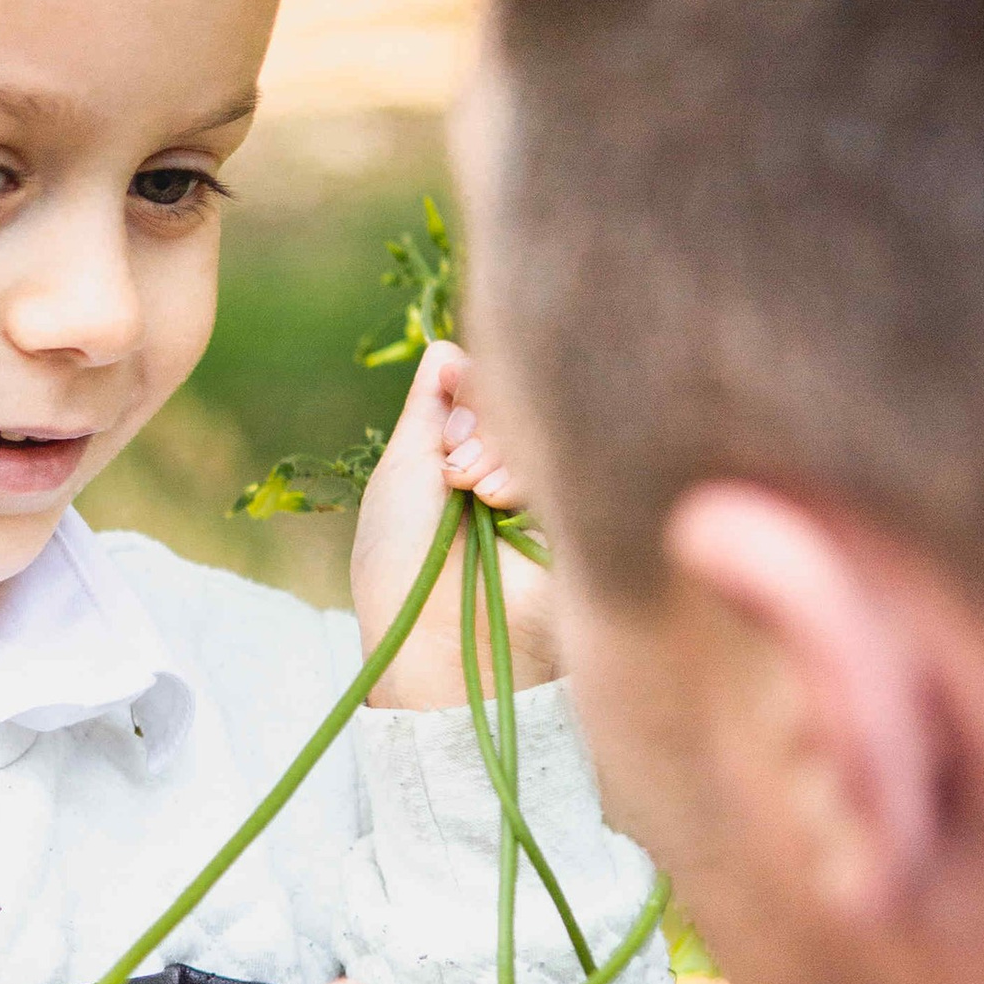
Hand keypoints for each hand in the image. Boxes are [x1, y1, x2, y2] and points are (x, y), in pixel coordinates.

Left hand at [353, 342, 560, 711]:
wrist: (436, 636)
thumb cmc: (402, 560)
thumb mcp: (401, 471)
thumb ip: (428, 407)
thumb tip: (445, 348)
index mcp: (461, 455)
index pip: (487, 384)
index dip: (468, 391)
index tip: (440, 435)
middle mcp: (508, 465)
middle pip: (519, 394)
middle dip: (478, 423)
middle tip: (452, 471)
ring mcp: (548, 488)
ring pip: (544, 421)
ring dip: (497, 451)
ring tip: (472, 494)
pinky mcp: (581, 512)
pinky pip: (571, 455)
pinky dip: (524, 469)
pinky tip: (499, 502)